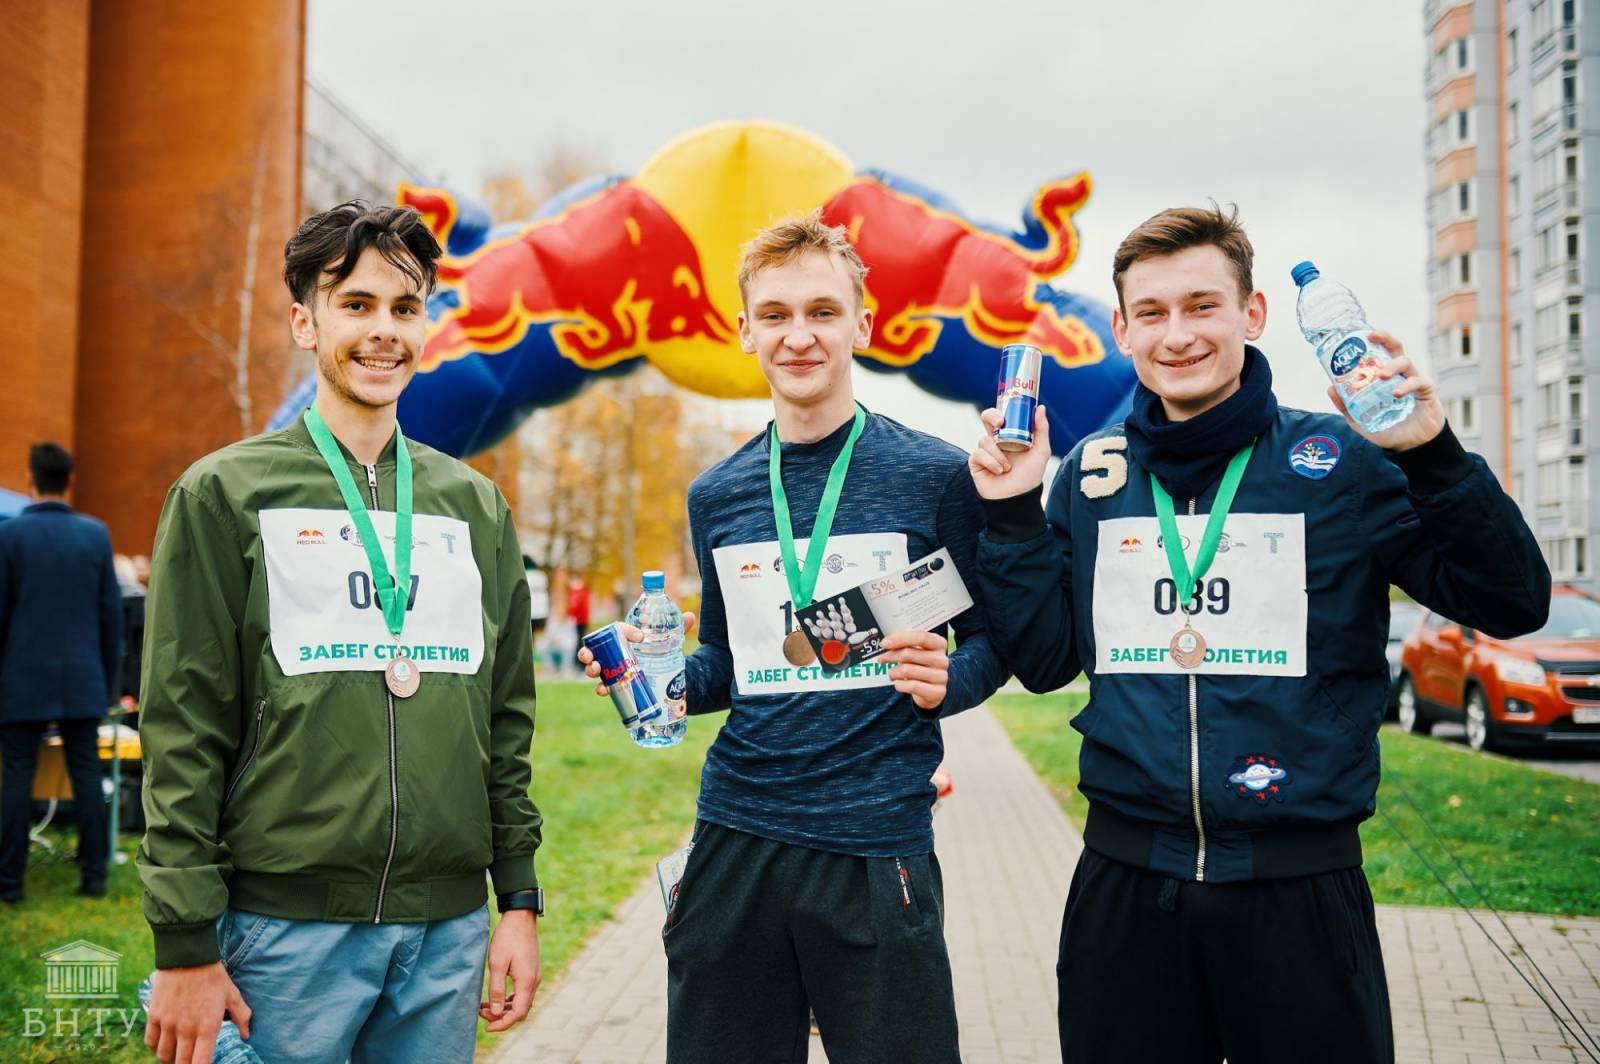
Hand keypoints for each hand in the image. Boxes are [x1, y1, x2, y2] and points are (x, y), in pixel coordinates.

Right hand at [144, 963, 250, 1063]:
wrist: (188, 956)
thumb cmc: (213, 976)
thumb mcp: (232, 995)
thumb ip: (241, 1017)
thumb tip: (246, 1035)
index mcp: (207, 1027)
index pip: (201, 1063)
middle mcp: (186, 1030)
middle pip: (181, 1063)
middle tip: (191, 1059)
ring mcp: (168, 1024)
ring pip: (164, 1055)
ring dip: (170, 1058)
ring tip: (177, 1054)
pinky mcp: (154, 1015)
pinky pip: (150, 1041)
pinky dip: (156, 1047)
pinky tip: (163, 1043)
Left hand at [480, 909, 539, 1031]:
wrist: (520, 917)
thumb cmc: (507, 938)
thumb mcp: (497, 964)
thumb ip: (496, 990)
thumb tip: (496, 1013)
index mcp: (527, 982)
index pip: (518, 1013)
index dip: (503, 1024)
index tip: (487, 1027)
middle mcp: (534, 982)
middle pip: (521, 1010)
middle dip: (502, 1017)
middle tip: (482, 1014)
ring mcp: (533, 976)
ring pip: (521, 1002)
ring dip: (504, 1008)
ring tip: (484, 1006)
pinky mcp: (530, 971)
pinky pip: (522, 992)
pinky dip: (509, 999)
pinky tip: (495, 996)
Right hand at [579, 614, 695, 695]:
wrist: (665, 674)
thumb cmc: (661, 652)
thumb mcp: (670, 641)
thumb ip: (679, 628)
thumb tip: (691, 616)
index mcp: (625, 636)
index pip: (618, 629)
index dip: (625, 631)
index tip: (640, 638)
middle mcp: (614, 651)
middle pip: (596, 649)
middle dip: (589, 652)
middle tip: (593, 657)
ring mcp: (612, 668)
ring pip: (594, 667)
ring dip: (591, 669)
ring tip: (596, 670)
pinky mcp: (615, 684)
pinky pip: (604, 686)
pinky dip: (602, 689)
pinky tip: (604, 690)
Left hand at [880, 630, 948, 710]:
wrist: (933, 690)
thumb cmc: (921, 666)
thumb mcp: (917, 652)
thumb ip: (906, 645)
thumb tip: (887, 643)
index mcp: (939, 644)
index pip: (921, 637)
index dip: (900, 639)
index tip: (884, 643)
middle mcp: (942, 660)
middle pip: (910, 653)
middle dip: (890, 656)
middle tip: (881, 659)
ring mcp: (941, 677)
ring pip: (907, 670)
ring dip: (893, 672)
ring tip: (892, 674)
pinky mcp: (937, 692)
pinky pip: (912, 686)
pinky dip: (899, 685)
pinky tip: (898, 684)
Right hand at [969, 406, 1050, 498]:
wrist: (1017, 498)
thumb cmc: (1029, 476)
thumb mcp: (1041, 451)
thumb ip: (1041, 429)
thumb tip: (1040, 407)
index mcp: (1009, 435)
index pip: (1001, 415)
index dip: (1000, 409)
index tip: (1007, 413)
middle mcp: (995, 440)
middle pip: (986, 418)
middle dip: (991, 416)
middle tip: (999, 423)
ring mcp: (985, 451)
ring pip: (985, 440)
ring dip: (998, 454)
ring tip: (1007, 467)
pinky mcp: (976, 462)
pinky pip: (979, 454)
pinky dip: (991, 462)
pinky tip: (998, 471)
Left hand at [1327, 330, 1444, 451]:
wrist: (1409, 447)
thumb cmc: (1388, 429)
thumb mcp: (1361, 420)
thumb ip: (1346, 406)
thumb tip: (1330, 387)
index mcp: (1386, 377)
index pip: (1381, 353)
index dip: (1375, 341)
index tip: (1364, 334)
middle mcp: (1400, 374)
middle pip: (1396, 349)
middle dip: (1386, 339)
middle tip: (1373, 337)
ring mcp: (1414, 380)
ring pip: (1406, 363)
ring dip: (1392, 366)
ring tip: (1381, 376)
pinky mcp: (1427, 391)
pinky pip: (1418, 381)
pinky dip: (1406, 386)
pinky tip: (1396, 393)